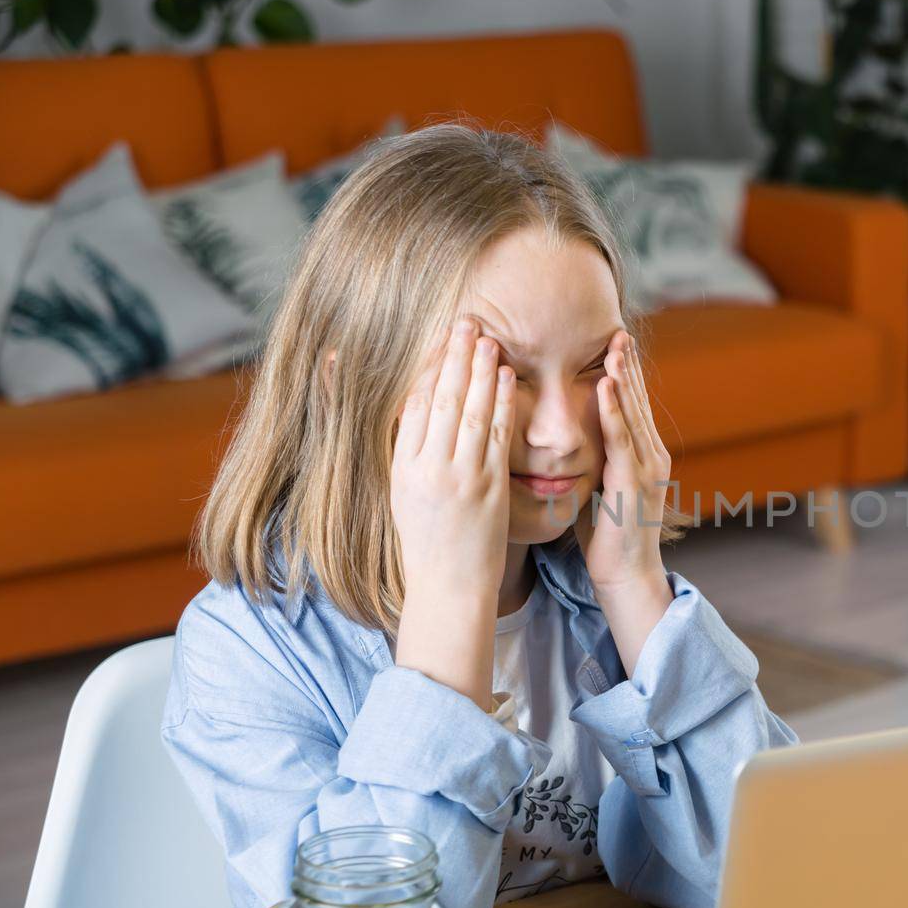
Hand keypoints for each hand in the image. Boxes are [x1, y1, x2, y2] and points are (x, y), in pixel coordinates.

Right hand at [388, 317, 513, 709]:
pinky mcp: (490, 490)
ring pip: (470, 414)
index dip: (429, 367)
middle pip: (441, 401)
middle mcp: (428, 470)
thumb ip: (406, 447)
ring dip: (480, 373)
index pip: (415, 406)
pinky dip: (501, 405)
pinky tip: (506, 378)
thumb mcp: (401, 492)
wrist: (449, 586)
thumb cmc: (426, 539)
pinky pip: (496, 439)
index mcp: (402, 469)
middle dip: (454, 357)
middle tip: (465, 321)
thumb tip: (405, 408)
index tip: (440, 337)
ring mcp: (461, 479)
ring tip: (487, 339)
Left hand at [581, 331, 670, 592]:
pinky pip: (621, 438)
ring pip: (633, 412)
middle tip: (618, 330)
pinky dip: (614, 409)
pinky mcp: (634, 480)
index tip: (612, 346)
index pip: (633, 408)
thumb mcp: (600, 491)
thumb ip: (595, 464)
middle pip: (638, 401)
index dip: (624, 376)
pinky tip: (605, 384)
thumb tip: (572, 447)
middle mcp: (652, 456)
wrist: (627, 576)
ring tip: (615, 345)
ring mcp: (647, 467)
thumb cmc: (608, 539)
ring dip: (623, 376)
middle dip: (628, 365)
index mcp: (644, 457)